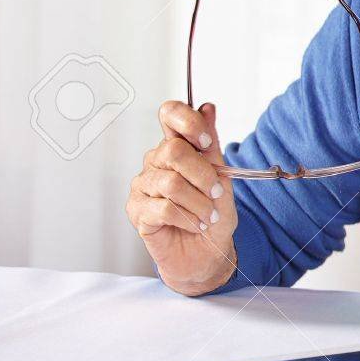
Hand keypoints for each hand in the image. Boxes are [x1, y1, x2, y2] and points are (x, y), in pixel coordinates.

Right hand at [125, 100, 237, 295]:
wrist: (207, 252)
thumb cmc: (212, 214)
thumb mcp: (222, 177)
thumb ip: (211, 145)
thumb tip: (207, 108)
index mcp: (176, 147)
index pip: (170, 114)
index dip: (187, 122)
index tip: (206, 142)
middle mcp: (155, 162)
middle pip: (173, 150)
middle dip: (203, 175)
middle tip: (215, 192)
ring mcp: (143, 185)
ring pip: (170, 183)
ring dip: (199, 203)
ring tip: (208, 216)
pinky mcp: (137, 210)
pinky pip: (162, 208)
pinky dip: (187, 218)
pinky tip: (195, 224)